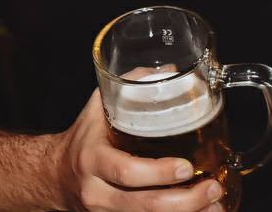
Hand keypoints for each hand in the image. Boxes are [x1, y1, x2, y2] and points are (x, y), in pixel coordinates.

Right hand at [55, 91, 224, 211]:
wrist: (54, 176)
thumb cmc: (82, 140)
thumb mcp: (97, 109)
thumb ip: (130, 87)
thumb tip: (171, 72)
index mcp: (93, 160)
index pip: (127, 171)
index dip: (159, 172)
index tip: (187, 166)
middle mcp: (98, 192)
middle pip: (144, 205)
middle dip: (185, 201)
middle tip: (212, 187)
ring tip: (216, 206)